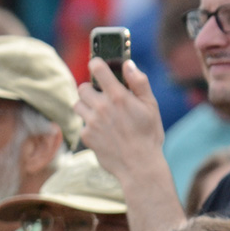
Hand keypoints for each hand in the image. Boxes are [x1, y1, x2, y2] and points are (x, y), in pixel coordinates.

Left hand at [75, 58, 164, 181]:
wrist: (139, 166)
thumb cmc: (149, 135)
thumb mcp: (151, 106)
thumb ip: (139, 82)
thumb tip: (128, 64)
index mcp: (118, 96)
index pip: (98, 69)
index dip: (97, 64)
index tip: (98, 66)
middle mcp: (102, 107)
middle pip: (82, 87)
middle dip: (91, 90)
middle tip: (102, 97)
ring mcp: (92, 122)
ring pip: (78, 105)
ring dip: (87, 106)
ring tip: (101, 114)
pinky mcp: (86, 136)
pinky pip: (82, 124)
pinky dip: (90, 126)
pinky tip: (104, 132)